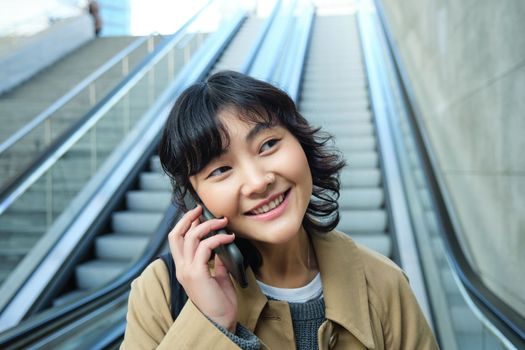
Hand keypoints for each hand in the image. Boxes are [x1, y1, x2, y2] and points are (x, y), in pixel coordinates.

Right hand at [168, 205, 237, 331]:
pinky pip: (206, 247)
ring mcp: (187, 270)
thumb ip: (216, 262)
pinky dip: (218, 238)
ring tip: (223, 222)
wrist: (221, 321)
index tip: (198, 213)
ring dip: (208, 226)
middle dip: (188, 218)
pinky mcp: (197, 274)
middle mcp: (181, 268)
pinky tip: (229, 238)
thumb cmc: (220, 302)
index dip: (184, 223)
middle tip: (202, 209)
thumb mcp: (217, 276)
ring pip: (191, 237)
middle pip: (177, 235)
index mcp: (184, 268)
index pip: (176, 240)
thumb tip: (221, 247)